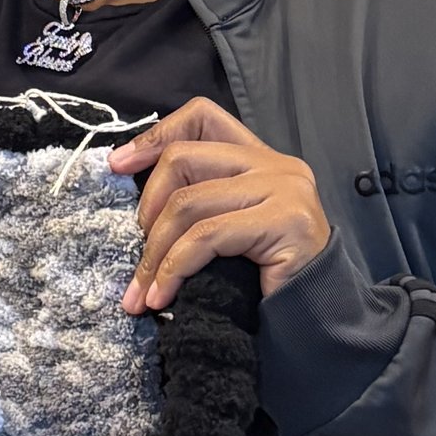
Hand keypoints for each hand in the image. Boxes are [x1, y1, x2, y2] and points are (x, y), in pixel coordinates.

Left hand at [110, 100, 331, 315]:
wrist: (317, 319)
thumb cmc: (267, 279)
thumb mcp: (228, 229)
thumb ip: (200, 201)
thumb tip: (134, 195)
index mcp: (260, 158)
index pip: (203, 116)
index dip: (156, 134)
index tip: (118, 165)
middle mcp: (276, 164)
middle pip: (184, 158)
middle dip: (147, 208)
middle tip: (137, 255)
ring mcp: (284, 189)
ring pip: (189, 203)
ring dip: (155, 254)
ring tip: (141, 293)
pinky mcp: (284, 220)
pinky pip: (207, 237)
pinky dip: (174, 268)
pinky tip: (163, 296)